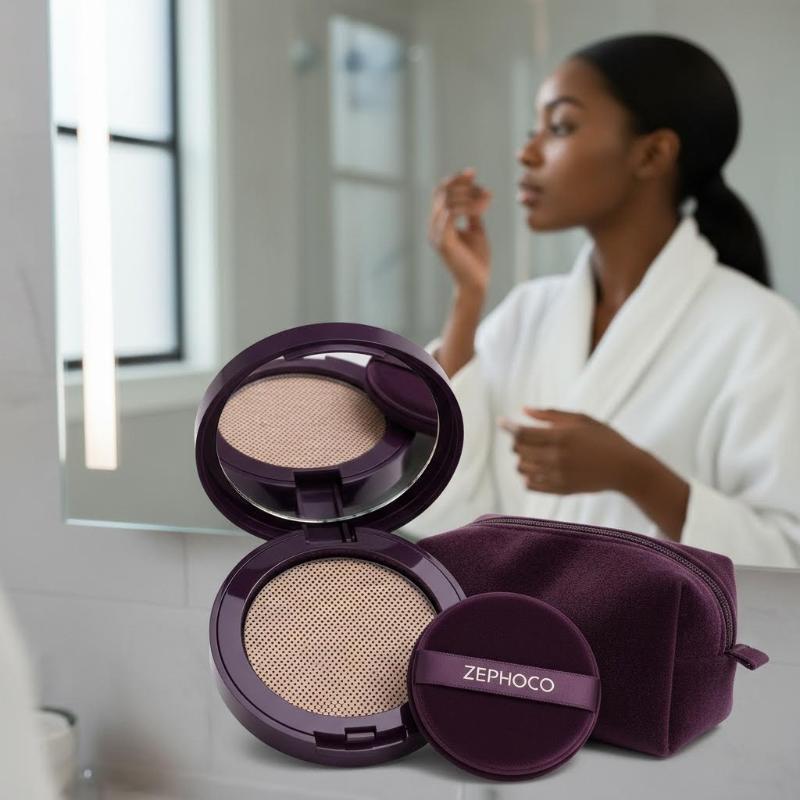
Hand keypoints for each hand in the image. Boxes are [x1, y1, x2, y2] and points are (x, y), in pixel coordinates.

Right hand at [428, 168, 492, 293]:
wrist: (476, 284)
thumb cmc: (476, 260)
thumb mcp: (476, 230)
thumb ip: (473, 213)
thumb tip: (477, 194)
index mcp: (440, 222)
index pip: (441, 192)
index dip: (455, 180)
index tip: (473, 172)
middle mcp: (434, 226)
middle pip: (442, 192)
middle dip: (464, 186)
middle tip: (484, 190)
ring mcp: (436, 234)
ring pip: (446, 201)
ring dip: (469, 196)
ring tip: (486, 200)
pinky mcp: (443, 242)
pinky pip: (450, 214)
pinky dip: (467, 207)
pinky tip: (482, 209)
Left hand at [498, 407, 639, 494]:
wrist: (627, 469)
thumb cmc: (605, 439)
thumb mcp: (581, 420)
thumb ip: (551, 415)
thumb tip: (524, 410)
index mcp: (562, 436)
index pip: (523, 433)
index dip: (508, 427)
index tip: (502, 422)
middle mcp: (557, 457)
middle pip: (519, 450)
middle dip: (517, 442)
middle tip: (525, 437)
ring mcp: (558, 476)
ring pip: (522, 468)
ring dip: (522, 459)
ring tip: (532, 454)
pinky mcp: (561, 490)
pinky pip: (531, 485)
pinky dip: (527, 477)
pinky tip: (535, 470)